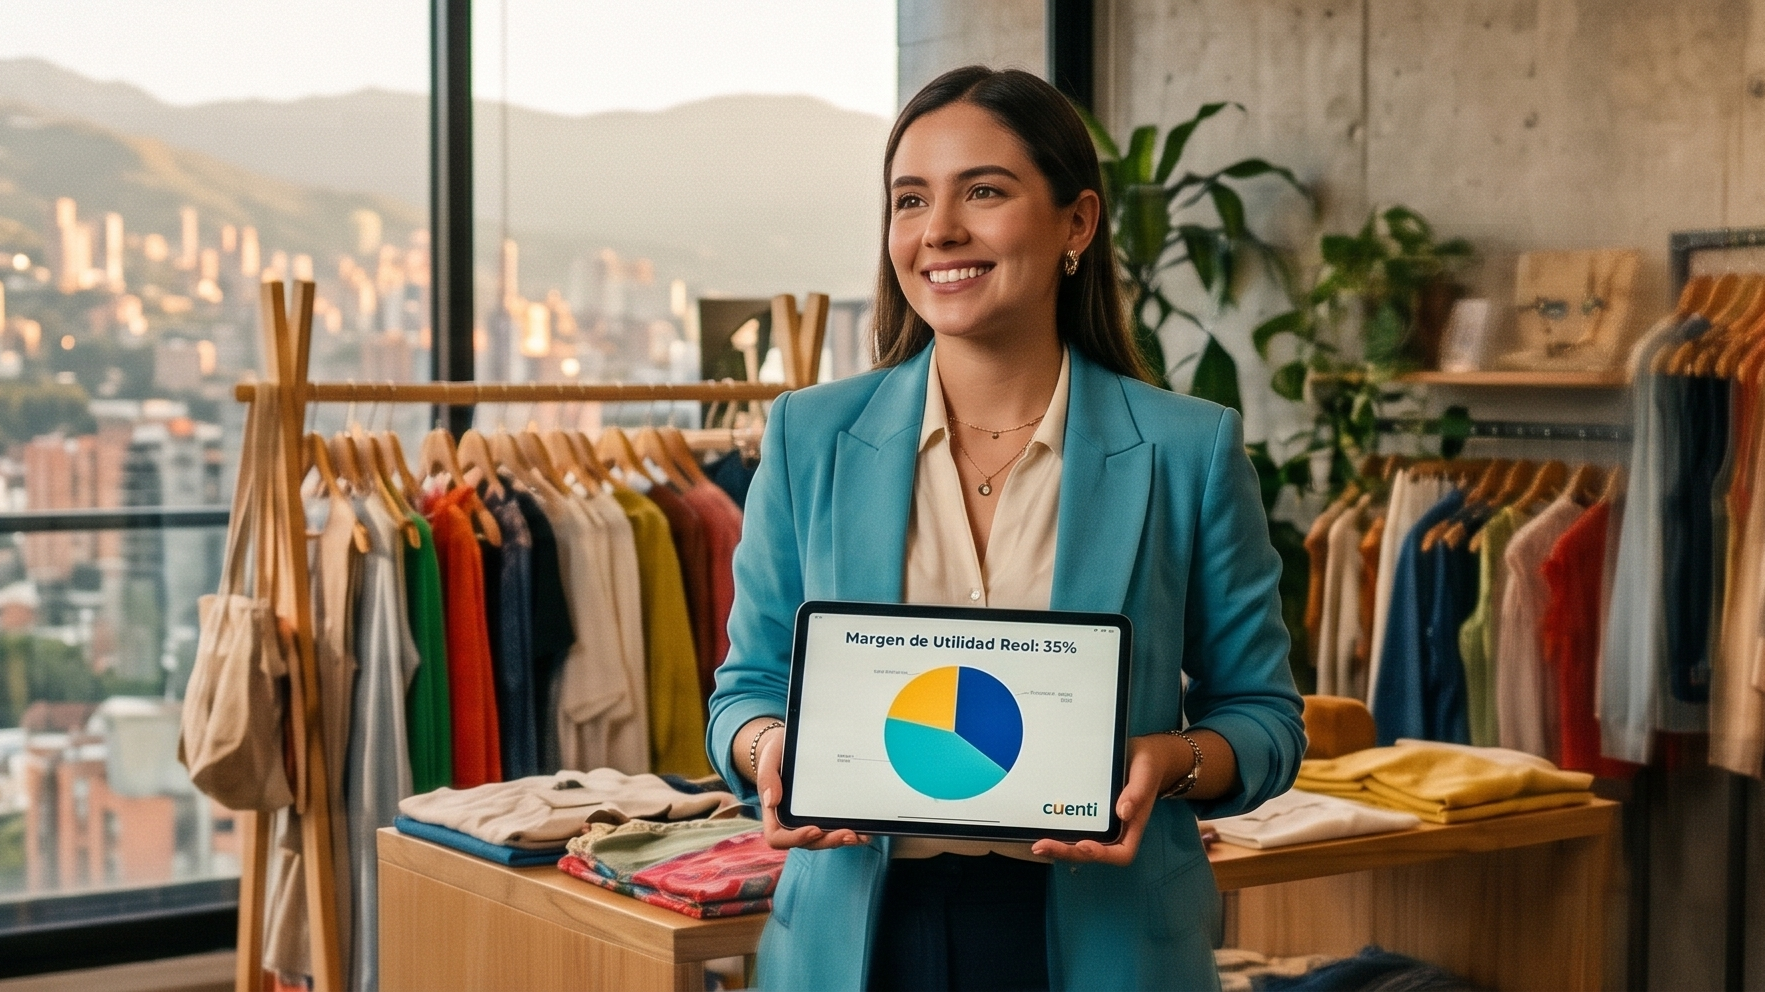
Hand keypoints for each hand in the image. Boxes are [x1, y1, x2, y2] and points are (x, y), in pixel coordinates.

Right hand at [753, 724, 869, 850]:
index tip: (814, 829)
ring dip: (841, 840)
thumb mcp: (770, 759)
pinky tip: (864, 830)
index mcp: (774, 813)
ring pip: (824, 839)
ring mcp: (808, 820)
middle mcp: (791, 822)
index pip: (778, 838)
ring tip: (860, 835)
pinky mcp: (824, 814)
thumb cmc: (778, 754)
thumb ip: (767, 778)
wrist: (790, 746)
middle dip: (829, 840)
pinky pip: (835, 829)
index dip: (796, 838)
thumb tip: (771, 801)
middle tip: (849, 834)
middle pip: (808, 842)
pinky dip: (850, 832)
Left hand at [1030, 733, 1181, 865]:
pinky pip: (1075, 825)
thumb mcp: (1145, 774)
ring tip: (1037, 844)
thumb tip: (1123, 812)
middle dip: (1068, 852)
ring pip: (1080, 843)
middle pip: (1093, 852)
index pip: (1121, 854)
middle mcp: (1115, 830)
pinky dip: (1060, 829)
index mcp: (1132, 826)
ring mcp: (1101, 823)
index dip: (1102, 855)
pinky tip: (1042, 826)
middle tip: (1042, 846)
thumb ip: (1137, 792)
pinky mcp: (1089, 812)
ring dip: (1060, 846)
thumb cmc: (1147, 766)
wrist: (1141, 754)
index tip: (1084, 845)